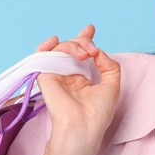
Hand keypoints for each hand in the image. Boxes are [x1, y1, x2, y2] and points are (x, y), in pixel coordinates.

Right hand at [32, 24, 120, 142]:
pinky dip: (46, 45)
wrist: (82, 126)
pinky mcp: (45, 76)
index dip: (85, 39)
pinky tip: (55, 40)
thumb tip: (98, 51)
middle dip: (83, 42)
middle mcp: (68, 75)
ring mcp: (56, 75)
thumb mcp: (112, 86)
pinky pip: (42, 55)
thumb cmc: (98, 113)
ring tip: (84, 54)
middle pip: (72, 47)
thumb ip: (109, 65)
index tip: (91, 28)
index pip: (81, 53)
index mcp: (82, 78)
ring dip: (73, 45)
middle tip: (92, 51)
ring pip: (60, 48)